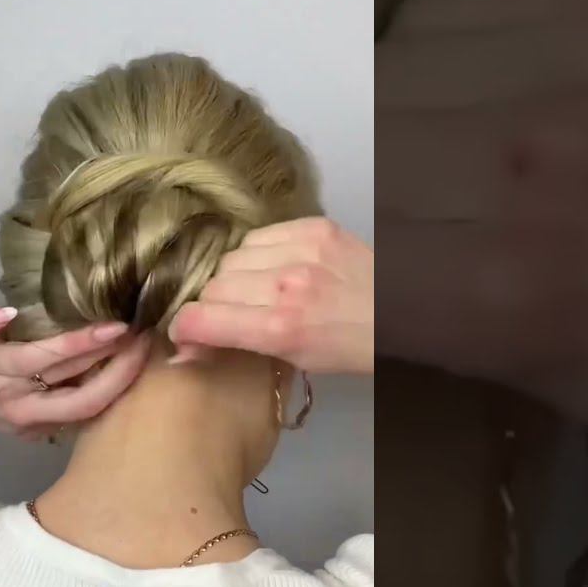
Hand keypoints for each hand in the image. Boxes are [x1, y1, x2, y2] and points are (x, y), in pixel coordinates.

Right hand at [0, 308, 150, 438]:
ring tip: (142, 351)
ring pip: (86, 410)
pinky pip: (82, 415)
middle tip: (145, 340)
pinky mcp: (38, 433)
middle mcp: (16, 406)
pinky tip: (125, 370)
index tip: (119, 327)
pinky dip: (106, 393)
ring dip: (118, 382)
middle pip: (79, 396)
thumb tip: (5, 314)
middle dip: (119, 370)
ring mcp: (29, 425)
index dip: (84, 344)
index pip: (46, 359)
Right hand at [168, 217, 373, 374]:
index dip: (183, 327)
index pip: (202, 318)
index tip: (184, 334)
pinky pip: (259, 235)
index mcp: (281, 329)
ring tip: (257, 288)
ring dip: (235, 275)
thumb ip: (239, 346)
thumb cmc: (350, 348)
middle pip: (214, 285)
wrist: (404, 310)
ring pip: (232, 257)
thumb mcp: (295, 360)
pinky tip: (276, 265)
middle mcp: (285, 285)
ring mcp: (300, 250)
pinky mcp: (313, 226)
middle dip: (214, 304)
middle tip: (230, 315)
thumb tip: (183, 349)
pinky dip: (258, 252)